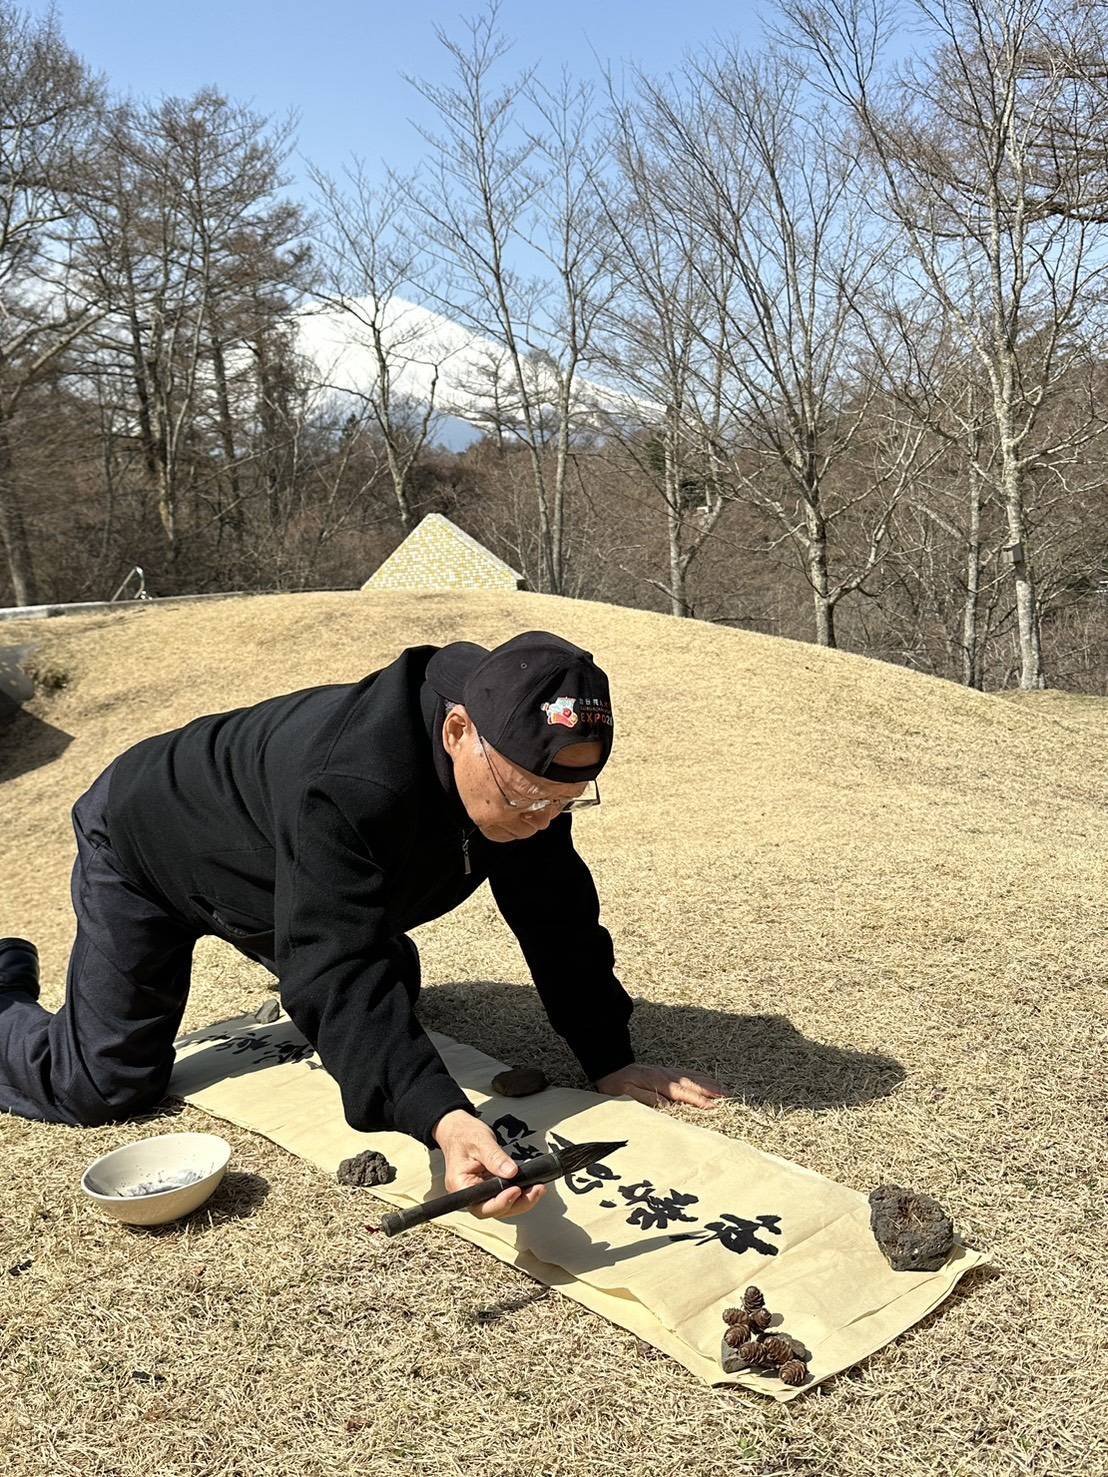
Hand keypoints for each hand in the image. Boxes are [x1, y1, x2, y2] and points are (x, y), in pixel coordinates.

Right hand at [432, 1109, 546, 1220]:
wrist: (458, 1129)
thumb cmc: (464, 1134)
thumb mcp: (480, 1141)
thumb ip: (495, 1157)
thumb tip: (511, 1172)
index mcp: (461, 1185)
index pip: (481, 1206)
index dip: (500, 1203)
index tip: (516, 1190)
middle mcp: (470, 1194)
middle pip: (494, 1210)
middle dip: (517, 1204)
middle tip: (535, 1190)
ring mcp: (481, 1193)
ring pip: (503, 1207)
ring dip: (522, 1201)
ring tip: (538, 1189)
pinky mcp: (490, 1188)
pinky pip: (504, 1197)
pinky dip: (520, 1194)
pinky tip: (531, 1186)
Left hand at [593, 1064, 728, 1109]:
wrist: (611, 1065)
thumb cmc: (618, 1083)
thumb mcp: (627, 1093)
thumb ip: (648, 1099)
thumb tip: (668, 1105)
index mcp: (659, 1084)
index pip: (683, 1094)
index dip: (699, 1101)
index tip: (713, 1107)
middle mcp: (667, 1076)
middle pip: (694, 1084)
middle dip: (711, 1091)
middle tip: (729, 1098)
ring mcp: (668, 1072)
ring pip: (693, 1077)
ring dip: (710, 1084)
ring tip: (725, 1090)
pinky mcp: (667, 1071)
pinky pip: (688, 1072)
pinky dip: (701, 1076)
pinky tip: (708, 1079)